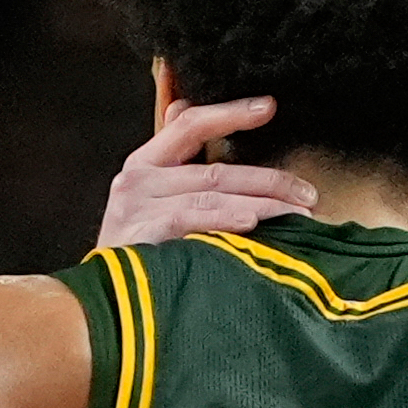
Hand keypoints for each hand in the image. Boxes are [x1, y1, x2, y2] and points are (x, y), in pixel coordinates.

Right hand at [97, 96, 316, 246]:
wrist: (100, 301)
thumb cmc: (136, 251)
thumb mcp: (151, 203)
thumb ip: (173, 162)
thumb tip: (181, 105)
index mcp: (143, 165)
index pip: (189, 125)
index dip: (230, 113)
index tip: (269, 106)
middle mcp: (137, 180)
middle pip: (215, 170)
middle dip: (269, 180)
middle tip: (308, 194)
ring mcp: (137, 208)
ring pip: (213, 194)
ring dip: (263, 203)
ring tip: (297, 213)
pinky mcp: (141, 236)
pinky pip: (192, 220)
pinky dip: (225, 219)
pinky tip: (253, 222)